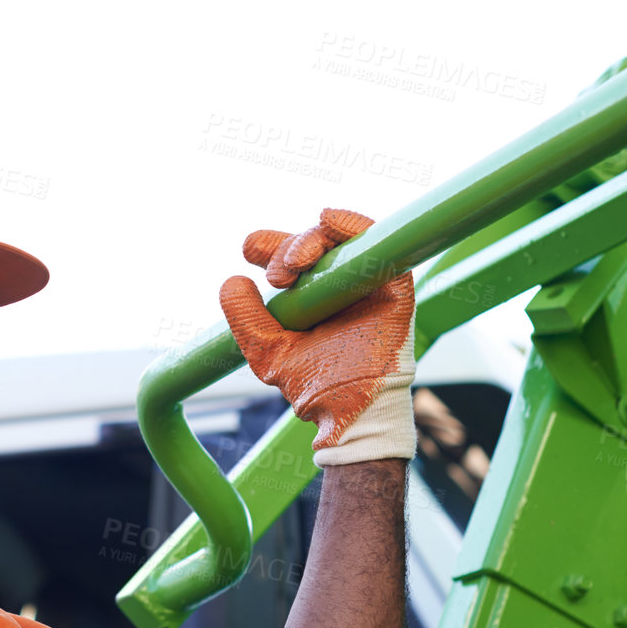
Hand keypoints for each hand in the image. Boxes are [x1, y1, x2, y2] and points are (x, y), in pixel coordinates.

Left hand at [220, 208, 415, 464]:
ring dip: (312, 240)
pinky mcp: (393, 284)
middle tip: (279, 276)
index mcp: (305, 296)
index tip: (250, 250)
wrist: (347, 408)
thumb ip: (246, 319)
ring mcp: (364, 283)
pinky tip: (328, 220)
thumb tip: (233, 280)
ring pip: (339, 240)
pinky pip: (377, 243)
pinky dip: (352, 225)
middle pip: (310, 244)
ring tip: (295, 264)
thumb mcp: (266, 351)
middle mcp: (334, 284)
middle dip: (288, 248)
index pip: (285, 257)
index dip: (267, 245)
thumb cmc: (311, 385)